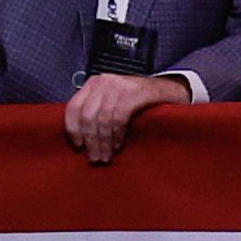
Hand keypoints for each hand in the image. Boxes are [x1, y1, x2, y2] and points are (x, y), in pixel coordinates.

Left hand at [60, 69, 174, 165]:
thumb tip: (80, 139)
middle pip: (87, 116)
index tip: (78, 147)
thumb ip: (95, 111)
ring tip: (105, 157)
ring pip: (102, 119)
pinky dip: (116, 135)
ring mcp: (118, 86)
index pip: (73, 107)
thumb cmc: (135, 100)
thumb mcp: (110, 101)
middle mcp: (103, 82)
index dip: (73, 129)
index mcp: (93, 84)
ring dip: (103, 142)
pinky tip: (117, 145)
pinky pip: (119, 118)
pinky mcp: (134, 93)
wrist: (167, 90)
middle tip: (95, 158)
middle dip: (90, 140)